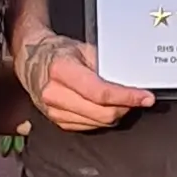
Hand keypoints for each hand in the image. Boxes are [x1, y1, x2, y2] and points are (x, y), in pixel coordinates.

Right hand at [18, 30, 148, 131]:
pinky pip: (90, 127)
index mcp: (61, 71)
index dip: (127, 97)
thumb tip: (131, 80)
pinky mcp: (58, 122)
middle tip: (137, 98)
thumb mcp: (84, 49)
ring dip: (116, 114)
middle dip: (126, 107)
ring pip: (99, 123)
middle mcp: (54, 94)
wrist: (31, 62)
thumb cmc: (59, 52)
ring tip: (122, 101)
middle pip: (102, 113)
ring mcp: (54, 111)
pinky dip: (103, 119)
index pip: (101, 93)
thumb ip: (106, 65)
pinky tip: (106, 107)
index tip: (145, 97)